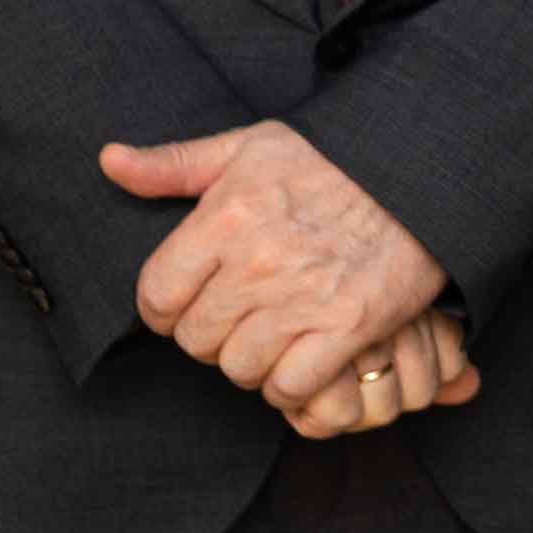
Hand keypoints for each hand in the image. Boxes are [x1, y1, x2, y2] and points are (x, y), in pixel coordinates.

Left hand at [104, 118, 474, 434]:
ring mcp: (303, 298)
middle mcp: (257, 262)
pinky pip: (291, 386)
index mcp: (224, 217)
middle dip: (211, 334)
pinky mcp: (348, 327)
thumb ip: (175, 164)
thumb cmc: (333, 158)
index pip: (156, 296)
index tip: (189, 303)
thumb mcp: (249, 146)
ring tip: (272, 336)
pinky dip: (291, 385)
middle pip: (196, 340)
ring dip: (252, 361)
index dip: (166, 309)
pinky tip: (302, 360)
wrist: (422, 172)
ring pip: (240, 368)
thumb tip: (110, 162)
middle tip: (239, 317)